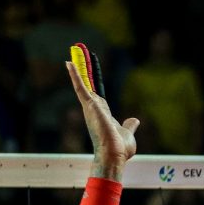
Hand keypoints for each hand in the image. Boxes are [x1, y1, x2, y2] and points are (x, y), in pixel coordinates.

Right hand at [67, 53, 137, 179]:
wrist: (114, 155)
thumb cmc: (120, 149)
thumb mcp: (128, 132)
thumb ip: (129, 125)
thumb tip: (134, 120)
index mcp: (102, 113)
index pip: (97, 92)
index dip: (93, 79)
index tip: (90, 67)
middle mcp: (94, 108)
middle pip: (88, 83)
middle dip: (84, 67)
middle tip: (79, 51)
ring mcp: (90, 107)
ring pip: (83, 81)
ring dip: (79, 65)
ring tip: (75, 49)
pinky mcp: (89, 105)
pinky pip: (80, 86)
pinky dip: (75, 75)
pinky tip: (69, 62)